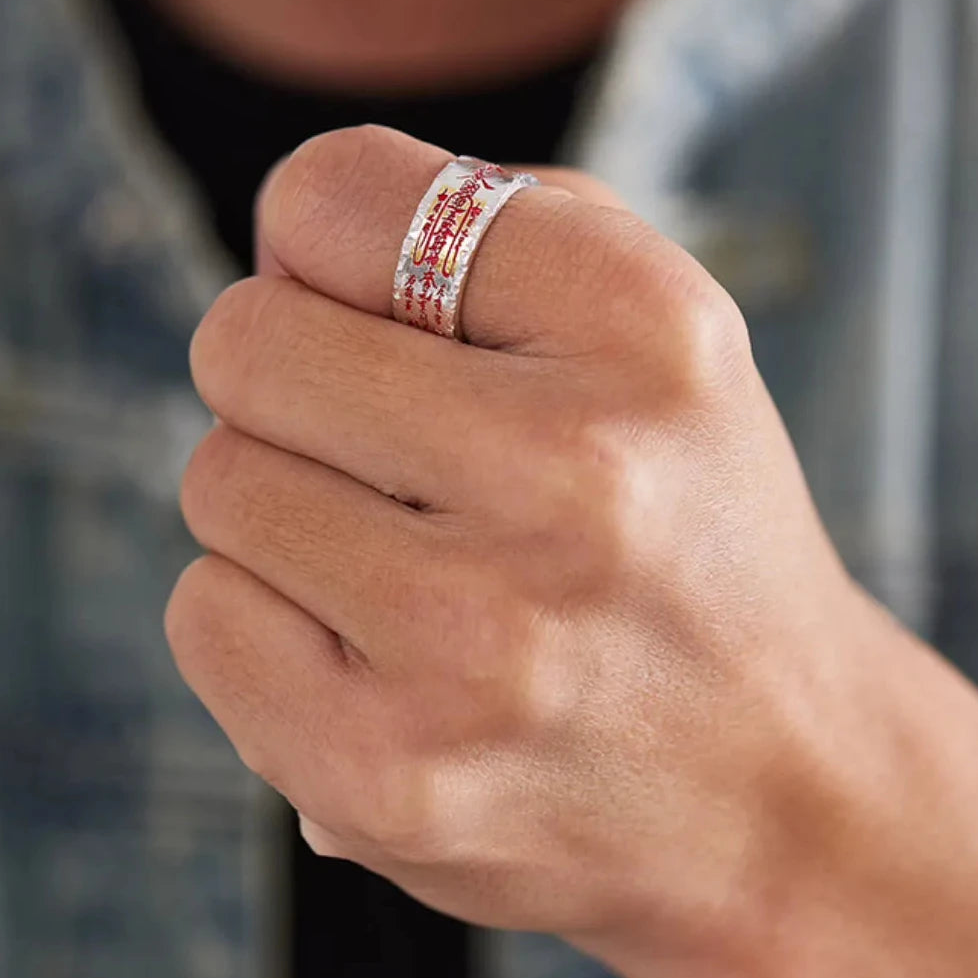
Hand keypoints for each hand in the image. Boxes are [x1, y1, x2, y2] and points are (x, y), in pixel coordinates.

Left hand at [168, 126, 977, 977]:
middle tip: (384, 447)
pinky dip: (265, 621)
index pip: (329, 194)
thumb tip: (282, 241)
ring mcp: (476, 642)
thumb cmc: (675, 521)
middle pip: (243, 343)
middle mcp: (574, 479)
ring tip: (408, 561)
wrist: (775, 782)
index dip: (326, 251)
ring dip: (285, 507)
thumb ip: (477, 222)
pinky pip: (202, 616)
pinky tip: (378, 655)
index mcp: (643, 328)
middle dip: (290, 380)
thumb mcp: (651, 328)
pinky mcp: (384, 776)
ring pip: (216, 482)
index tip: (385, 315)